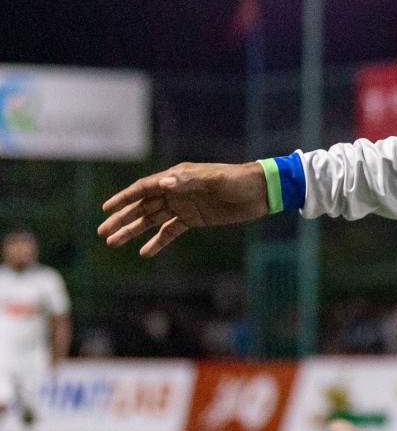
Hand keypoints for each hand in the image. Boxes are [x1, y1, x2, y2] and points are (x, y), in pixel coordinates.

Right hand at [98, 162, 268, 255]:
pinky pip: (170, 232)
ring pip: (151, 220)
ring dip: (132, 231)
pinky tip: (144, 253)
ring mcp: (183, 206)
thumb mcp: (215, 180)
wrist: (260, 192)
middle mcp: (175, 191)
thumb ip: (189, 181)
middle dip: (122, 218)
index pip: (143, 188)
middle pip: (142, 206)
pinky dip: (157, 242)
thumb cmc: (238, 180)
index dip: (124, 198)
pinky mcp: (194, 219)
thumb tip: (164, 183)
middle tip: (102, 232)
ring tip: (113, 242)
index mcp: (177, 177)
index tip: (105, 209)